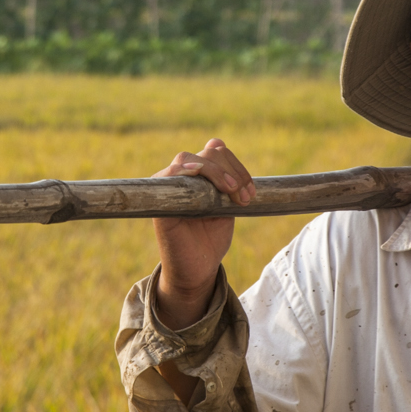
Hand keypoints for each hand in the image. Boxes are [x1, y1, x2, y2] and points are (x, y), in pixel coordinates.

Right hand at [152, 138, 253, 329]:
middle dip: (232, 171)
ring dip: (216, 172)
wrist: (197, 269)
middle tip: (244, 197)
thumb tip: (217, 142)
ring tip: (232, 193)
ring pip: (191, 158)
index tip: (251, 193)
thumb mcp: (225, 205)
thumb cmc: (210, 239)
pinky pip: (170, 174)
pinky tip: (199, 176)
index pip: (216, 150)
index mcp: (198, 176)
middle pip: (208, 152)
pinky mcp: (159, 200)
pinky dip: (188, 170)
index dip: (236, 166)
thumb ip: (226, 180)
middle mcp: (181, 177)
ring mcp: (168, 186)